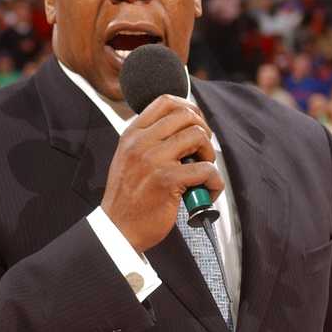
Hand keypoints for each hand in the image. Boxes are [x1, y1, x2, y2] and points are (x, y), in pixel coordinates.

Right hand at [101, 95, 223, 252]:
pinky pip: (206, 169)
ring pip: (198, 136)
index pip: (166, 101)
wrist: (117, 230)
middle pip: (187, 115)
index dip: (189, 108)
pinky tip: (207, 192)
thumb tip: (185, 128)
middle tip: (203, 152)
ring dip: (210, 155)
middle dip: (204, 131)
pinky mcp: (167, 180)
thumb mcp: (129, 158)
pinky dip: (215, 182)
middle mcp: (141, 142)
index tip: (197, 125)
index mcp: (132, 134)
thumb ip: (149, 140)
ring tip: (203, 173)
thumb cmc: (129, 197)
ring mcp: (153, 159)